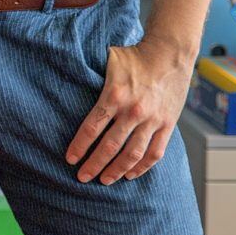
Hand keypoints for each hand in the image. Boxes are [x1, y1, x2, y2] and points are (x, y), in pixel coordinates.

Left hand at [66, 36, 194, 183]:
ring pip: (132, 154)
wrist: (169, 54)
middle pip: (110, 146)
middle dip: (94, 165)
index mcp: (114, 95)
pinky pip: (155, 153)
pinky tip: (130, 174)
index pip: (92, 128)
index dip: (80, 146)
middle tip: (82, 177)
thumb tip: (66, 76)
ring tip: (104, 180)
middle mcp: (133, 111)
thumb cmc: (134, 55)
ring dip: (117, 171)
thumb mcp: (107, 60)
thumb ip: (91, 74)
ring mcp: (152, 120)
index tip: (70, 159)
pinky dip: (142, 167)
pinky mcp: (167, 125)